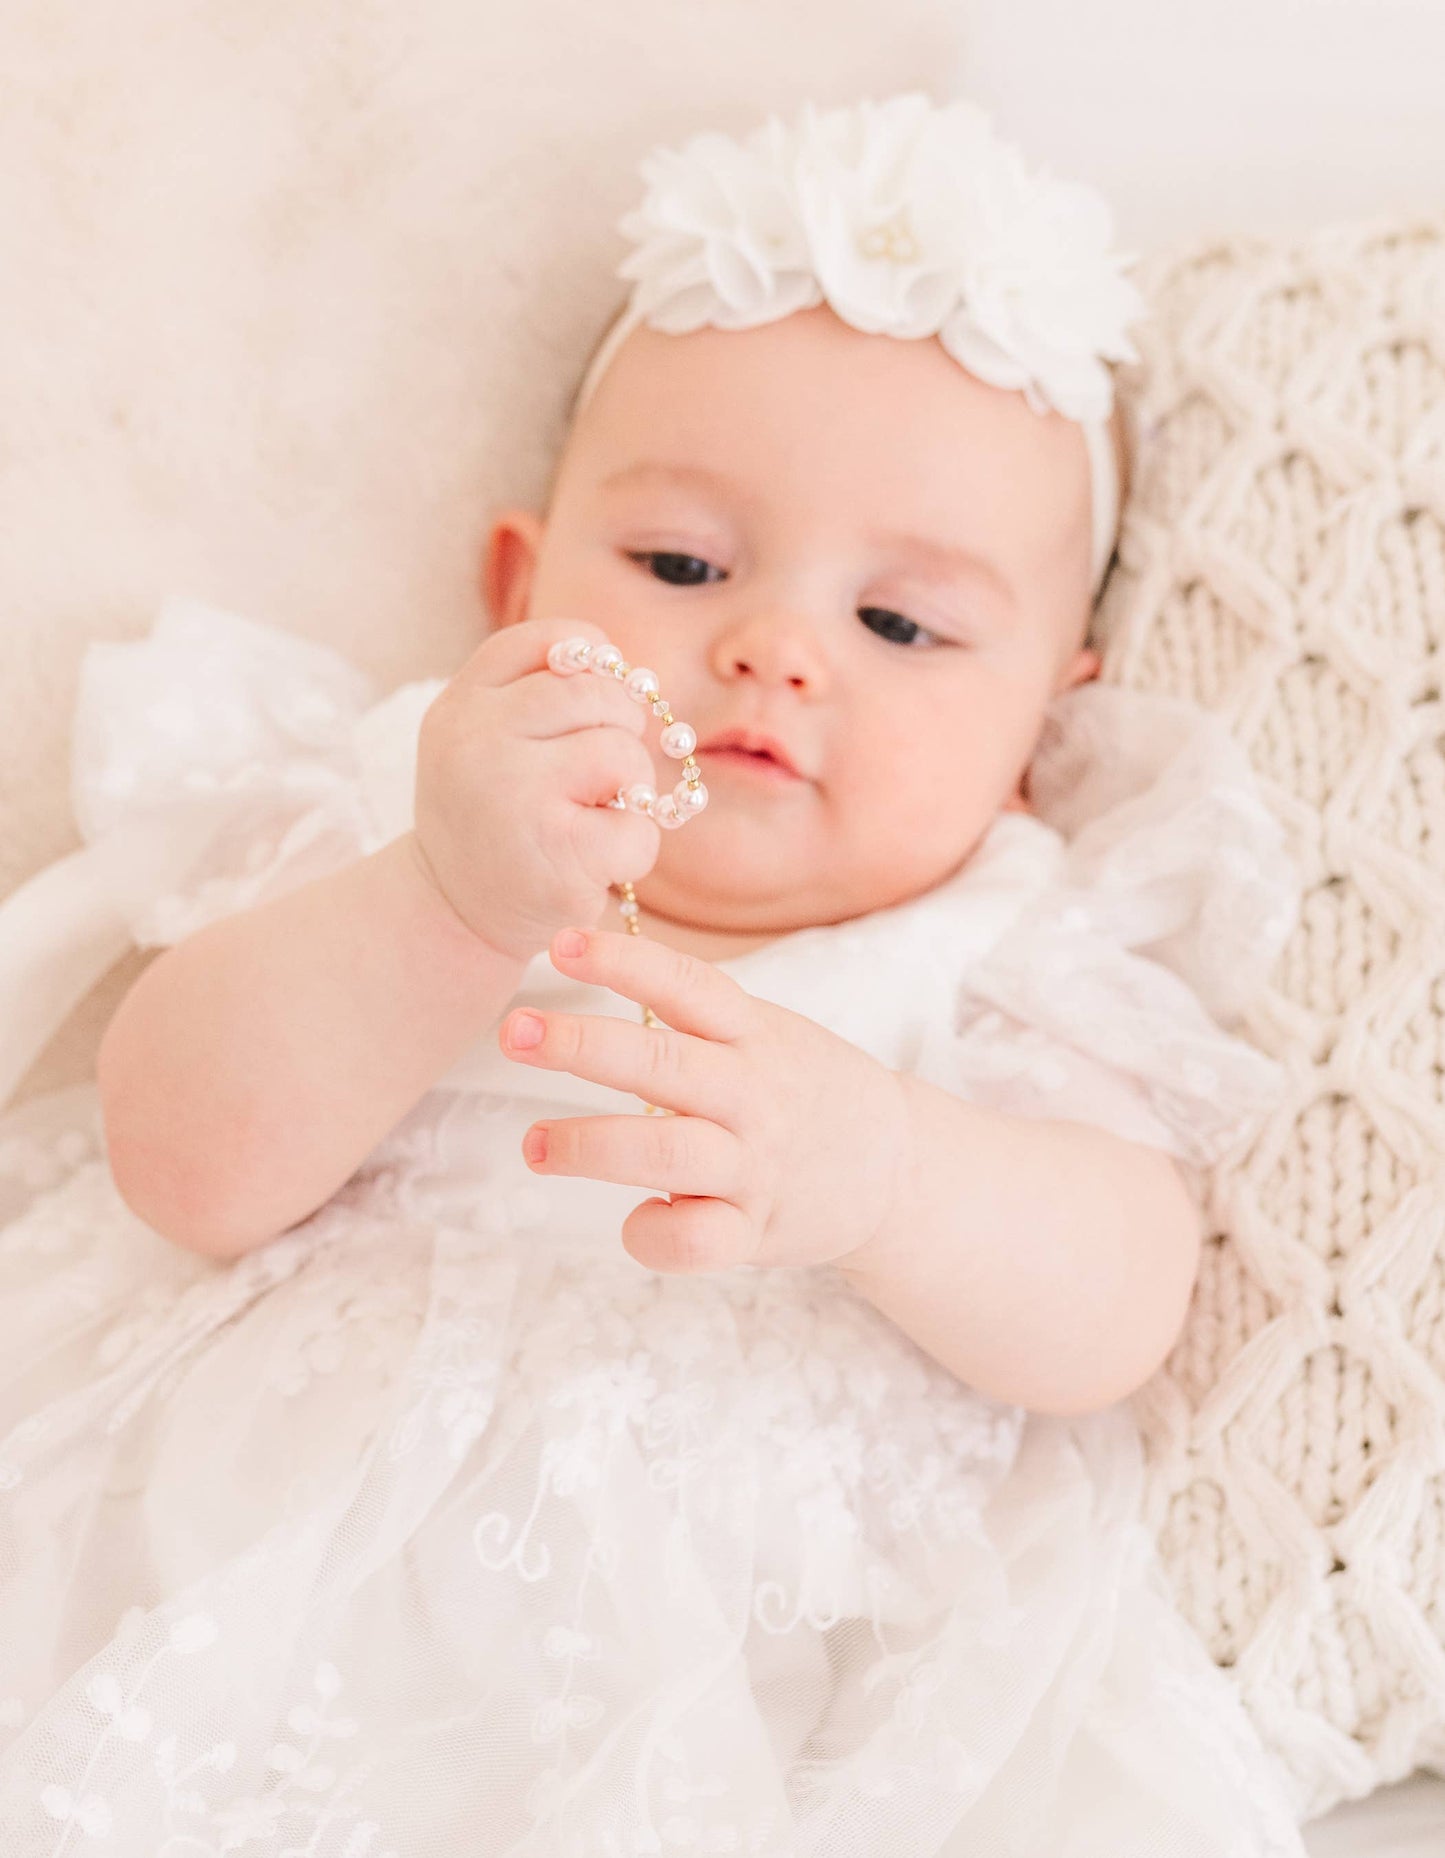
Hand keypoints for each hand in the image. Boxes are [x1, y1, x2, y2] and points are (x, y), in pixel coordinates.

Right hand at [411, 617, 662, 961]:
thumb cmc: (490, 819)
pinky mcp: (559, 854)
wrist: (452, 913)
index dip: (596, 664)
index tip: (594, 708)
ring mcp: (516, 795)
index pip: (553, 641)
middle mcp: (478, 740)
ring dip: (629, 794)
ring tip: (592, 820)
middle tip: (599, 778)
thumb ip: (541, 692)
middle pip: (600, 696)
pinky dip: (634, 849)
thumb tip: (637, 677)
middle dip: (620, 734)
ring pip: (625, 755)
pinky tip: (595, 864)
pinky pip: (638, 828)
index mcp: (462, 704)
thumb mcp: (486, 740)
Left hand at [498, 926, 911, 1273]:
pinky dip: (652, 1233)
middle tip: (516, 1031)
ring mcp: (756, 1166)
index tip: (562, 945)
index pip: (688, 986)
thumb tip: (590, 959)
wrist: (895, 1170)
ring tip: (534, 1143)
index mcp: (754, 1035)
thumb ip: (696, 1012)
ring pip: (666, 1153)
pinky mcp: (756, 1232)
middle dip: (582, 1046)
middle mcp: (754, 1095)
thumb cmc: (801, 1092)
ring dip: (591, 1145)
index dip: (625, 962)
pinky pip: (694, 1241)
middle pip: (663, 1064)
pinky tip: (633, 1218)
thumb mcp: (766, 1033)